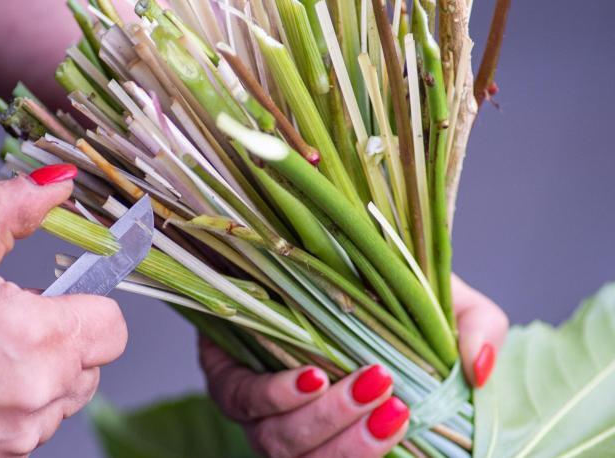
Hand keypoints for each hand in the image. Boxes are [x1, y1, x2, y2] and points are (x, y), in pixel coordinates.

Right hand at [0, 165, 127, 456]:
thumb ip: (10, 212)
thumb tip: (54, 183)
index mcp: (40, 337)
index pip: (112, 324)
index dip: (90, 303)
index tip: (63, 295)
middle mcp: (40, 393)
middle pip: (95, 363)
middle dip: (68, 338)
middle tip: (18, 322)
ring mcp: (21, 434)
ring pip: (67, 398)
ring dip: (46, 375)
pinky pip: (34, 428)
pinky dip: (19, 408)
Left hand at [200, 277, 507, 457]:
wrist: (325, 243)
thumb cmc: (385, 285)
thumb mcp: (445, 300)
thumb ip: (476, 329)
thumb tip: (481, 369)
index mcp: (349, 423)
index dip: (372, 454)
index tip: (406, 424)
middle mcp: (300, 427)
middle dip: (356, 444)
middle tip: (393, 407)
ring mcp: (259, 408)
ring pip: (280, 443)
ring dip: (325, 420)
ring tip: (365, 385)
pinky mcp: (226, 372)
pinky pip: (243, 400)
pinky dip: (277, 393)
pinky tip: (312, 377)